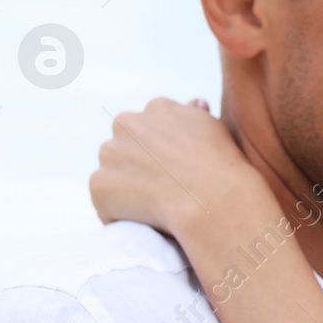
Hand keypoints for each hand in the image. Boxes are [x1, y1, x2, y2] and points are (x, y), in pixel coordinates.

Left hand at [90, 97, 268, 240]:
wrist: (214, 199)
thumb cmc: (223, 167)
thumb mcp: (216, 130)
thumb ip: (197, 115)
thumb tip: (195, 102)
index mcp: (158, 108)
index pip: (150, 128)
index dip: (161, 154)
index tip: (176, 172)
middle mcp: (128, 123)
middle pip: (124, 147)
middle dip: (138, 166)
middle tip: (164, 190)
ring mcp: (110, 154)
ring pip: (111, 172)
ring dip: (126, 188)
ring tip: (155, 206)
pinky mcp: (99, 185)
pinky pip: (105, 201)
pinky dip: (119, 212)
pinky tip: (144, 220)